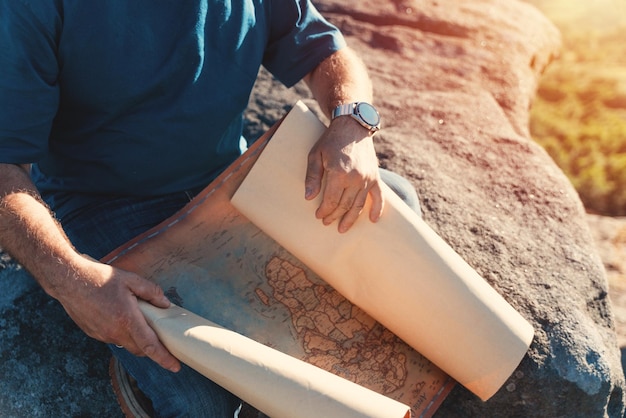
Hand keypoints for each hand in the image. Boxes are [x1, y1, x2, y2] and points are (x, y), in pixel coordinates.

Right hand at [56, 256, 180, 371]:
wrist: (69, 281)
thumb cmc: (100, 278)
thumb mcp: (131, 279)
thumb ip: (151, 292)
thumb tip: (165, 304)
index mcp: (127, 319)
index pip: (149, 346)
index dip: (164, 358)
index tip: (175, 367)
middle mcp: (114, 332)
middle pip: (140, 349)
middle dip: (152, 349)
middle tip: (163, 340)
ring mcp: (102, 335)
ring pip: (126, 344)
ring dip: (136, 339)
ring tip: (141, 323)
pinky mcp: (93, 333)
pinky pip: (114, 338)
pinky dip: (123, 333)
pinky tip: (122, 318)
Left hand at [305, 116, 383, 232]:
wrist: (353, 126)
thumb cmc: (330, 140)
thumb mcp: (315, 155)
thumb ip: (312, 177)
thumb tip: (308, 198)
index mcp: (339, 173)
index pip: (331, 200)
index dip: (324, 210)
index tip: (318, 215)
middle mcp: (355, 178)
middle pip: (345, 205)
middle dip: (334, 216)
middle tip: (326, 222)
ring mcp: (367, 178)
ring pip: (359, 204)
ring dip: (351, 218)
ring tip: (343, 228)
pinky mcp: (375, 176)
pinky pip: (379, 196)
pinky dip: (377, 209)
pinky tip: (373, 220)